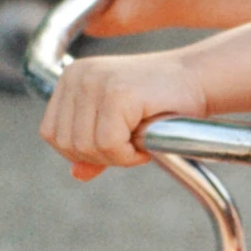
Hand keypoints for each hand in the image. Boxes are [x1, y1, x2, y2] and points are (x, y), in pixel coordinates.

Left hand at [39, 50, 209, 179]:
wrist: (199, 79)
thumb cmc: (162, 102)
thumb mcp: (121, 123)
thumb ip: (95, 145)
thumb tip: (77, 174)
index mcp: (71, 78)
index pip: (52, 134)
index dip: (80, 153)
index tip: (114, 146)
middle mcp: (78, 75)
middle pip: (66, 144)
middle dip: (101, 157)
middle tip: (131, 148)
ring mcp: (96, 82)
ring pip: (86, 147)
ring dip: (117, 157)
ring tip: (140, 144)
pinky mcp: (118, 93)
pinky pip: (109, 145)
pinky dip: (129, 155)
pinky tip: (147, 145)